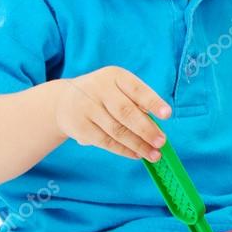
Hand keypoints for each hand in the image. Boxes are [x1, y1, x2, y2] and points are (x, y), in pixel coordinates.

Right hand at [54, 67, 170, 161]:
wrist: (63, 101)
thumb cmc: (102, 95)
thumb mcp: (117, 88)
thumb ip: (136, 103)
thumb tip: (157, 129)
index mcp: (114, 76)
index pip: (136, 89)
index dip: (152, 102)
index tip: (167, 114)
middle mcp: (99, 89)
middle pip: (126, 112)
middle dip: (146, 129)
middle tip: (162, 142)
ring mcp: (87, 108)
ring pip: (117, 130)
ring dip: (138, 144)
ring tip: (154, 155)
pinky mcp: (81, 127)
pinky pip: (106, 142)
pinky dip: (124, 150)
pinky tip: (137, 155)